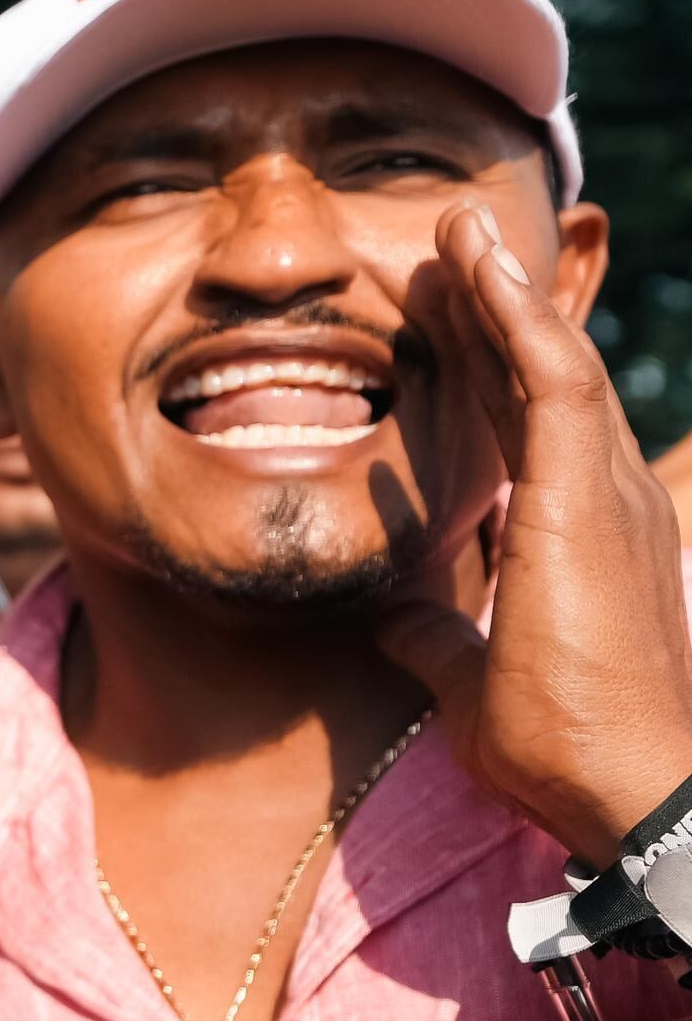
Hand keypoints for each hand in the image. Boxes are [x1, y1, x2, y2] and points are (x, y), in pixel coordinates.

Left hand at [374, 203, 691, 858]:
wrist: (634, 789)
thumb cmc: (567, 749)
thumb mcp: (470, 681)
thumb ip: (433, 641)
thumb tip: (386, 621)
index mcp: (578, 535)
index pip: (527, 427)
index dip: (487, 366)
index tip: (444, 314)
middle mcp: (604, 500)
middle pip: (541, 379)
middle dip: (495, 309)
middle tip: (448, 245)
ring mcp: (605, 493)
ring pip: (554, 363)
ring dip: (505, 292)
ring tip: (461, 230)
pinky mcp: (590, 498)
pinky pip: (556, 382)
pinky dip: (520, 319)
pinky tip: (484, 269)